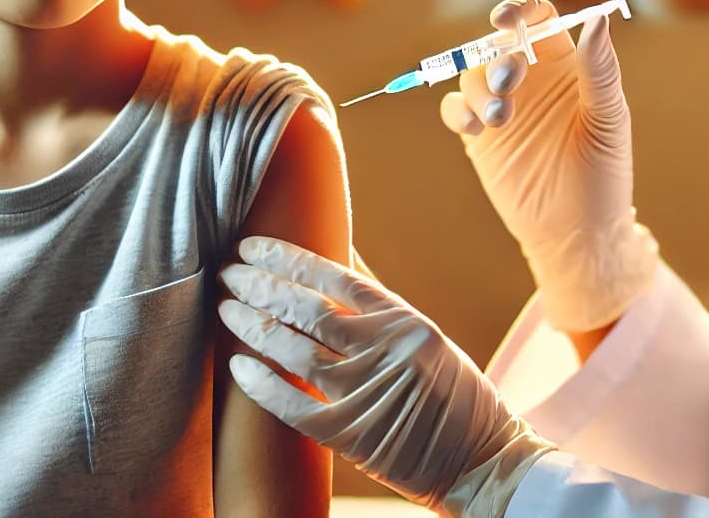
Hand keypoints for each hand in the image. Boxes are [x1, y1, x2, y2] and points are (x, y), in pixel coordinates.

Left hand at [218, 236, 552, 515]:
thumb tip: (339, 257)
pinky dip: (261, 384)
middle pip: (307, 308)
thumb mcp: (426, 337)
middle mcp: (385, 351)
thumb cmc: (455, 396)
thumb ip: (379, 304)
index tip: (253, 247)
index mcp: (404, 321)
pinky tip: (237, 363)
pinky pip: (292, 405)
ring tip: (227, 309)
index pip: (333, 276)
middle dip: (260, 286)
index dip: (287, 258)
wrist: (481, 462)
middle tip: (229, 273)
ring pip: (294, 350)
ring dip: (253, 326)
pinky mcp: (350, 434)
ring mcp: (366, 393)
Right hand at [439, 0, 656, 330]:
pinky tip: (477, 130)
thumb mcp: (608, 121)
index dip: (519, 10)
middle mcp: (530, 78)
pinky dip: (458, 111)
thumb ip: (600, 71)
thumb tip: (598, 20)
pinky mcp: (479, 136)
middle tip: (507, 82)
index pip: (538, 18)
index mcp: (565, 64)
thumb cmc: (604, 175)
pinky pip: (455, 108)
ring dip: (478, 88)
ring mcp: (501, 106)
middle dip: (497, 58)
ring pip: (472, 74)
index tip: (505, 22)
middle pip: (498, 44)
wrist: (577, 232)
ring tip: (499, 120)